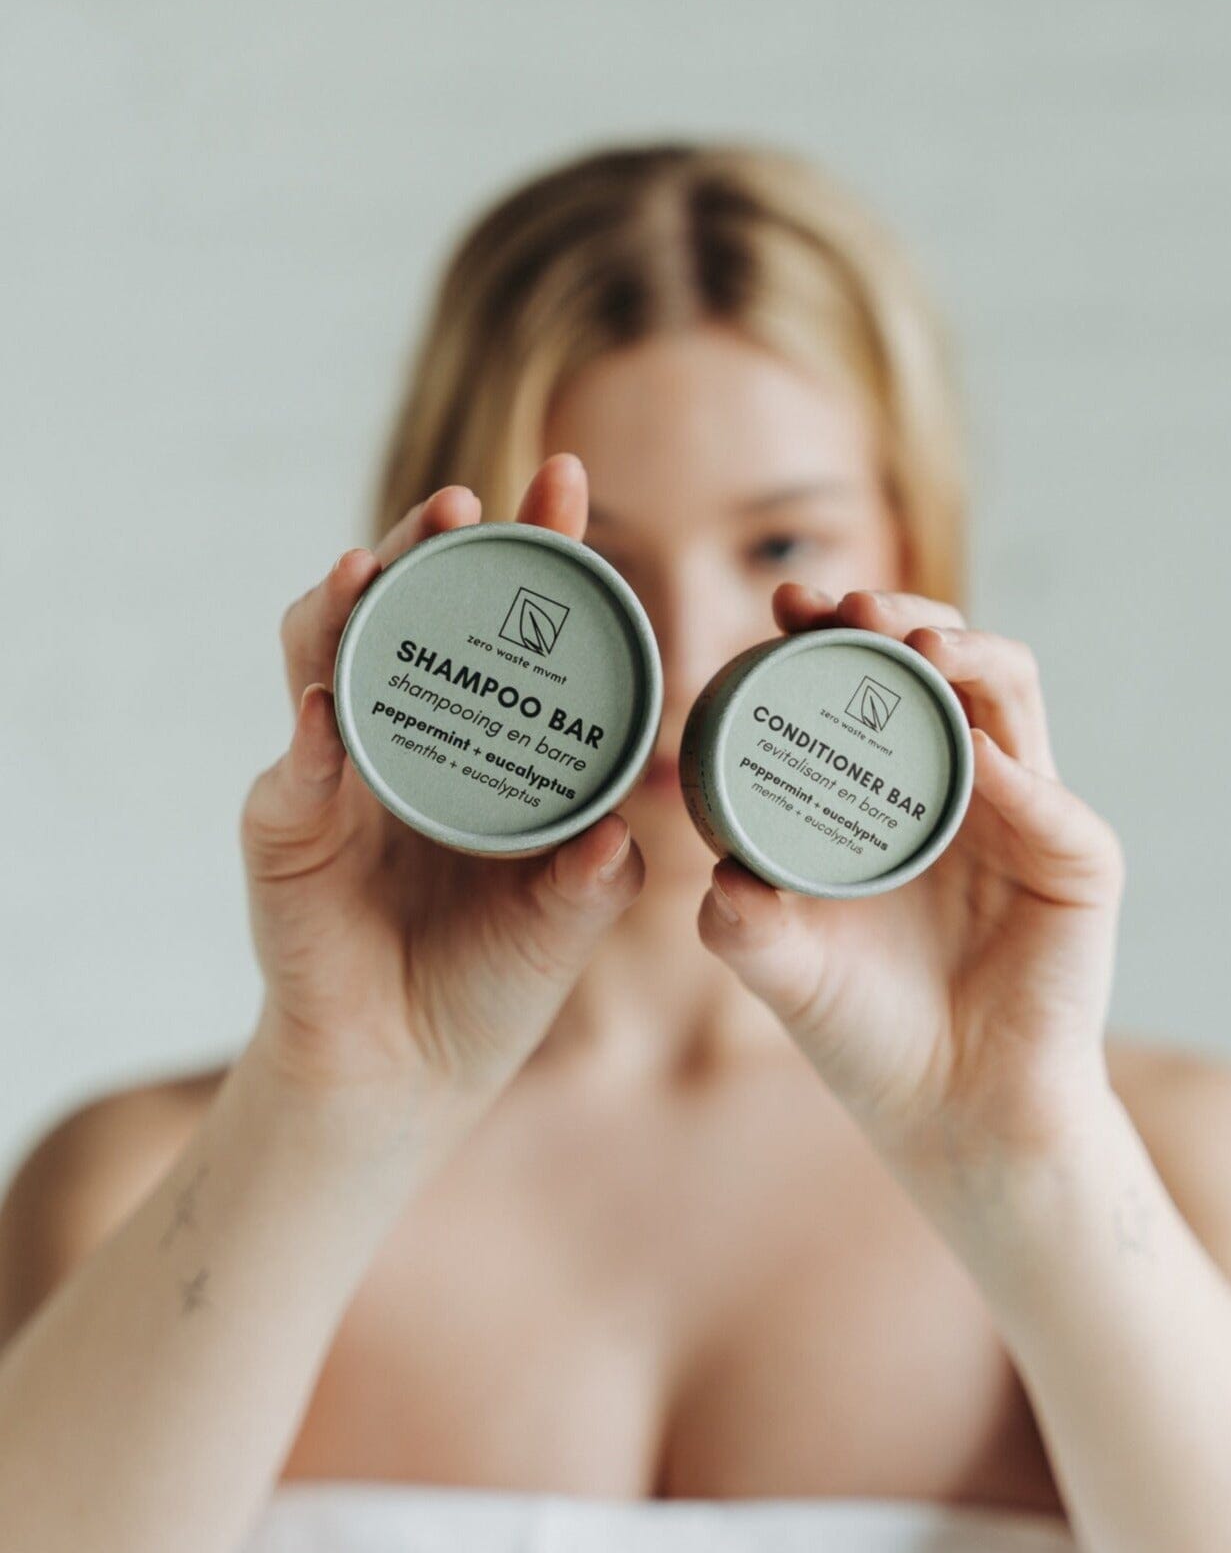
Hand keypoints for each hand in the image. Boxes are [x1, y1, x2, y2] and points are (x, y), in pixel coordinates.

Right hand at [239, 454, 642, 1114]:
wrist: (409, 1075)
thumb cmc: (489, 984)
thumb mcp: (565, 923)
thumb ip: (597, 876)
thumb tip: (623, 830)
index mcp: (483, 742)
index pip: (505, 624)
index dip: (532, 550)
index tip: (564, 477)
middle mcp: (407, 737)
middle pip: (408, 609)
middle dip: (428, 547)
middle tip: (463, 506)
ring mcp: (336, 774)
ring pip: (326, 656)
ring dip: (348, 605)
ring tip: (373, 564)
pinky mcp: (285, 832)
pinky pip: (292, 773)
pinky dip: (310, 736)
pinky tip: (327, 705)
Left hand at [696, 583, 1123, 1180]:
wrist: (947, 1114)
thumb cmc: (864, 1029)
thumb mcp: (781, 967)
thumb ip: (741, 922)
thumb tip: (715, 875)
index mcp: (891, 786)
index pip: (870, 680)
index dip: (831, 633)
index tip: (782, 606)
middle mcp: (962, 781)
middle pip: (945, 660)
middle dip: (895, 614)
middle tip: (841, 606)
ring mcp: (1027, 814)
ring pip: (1011, 696)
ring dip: (965, 656)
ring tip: (911, 645)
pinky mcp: (1078, 863)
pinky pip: (1053, 801)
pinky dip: (1013, 770)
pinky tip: (971, 754)